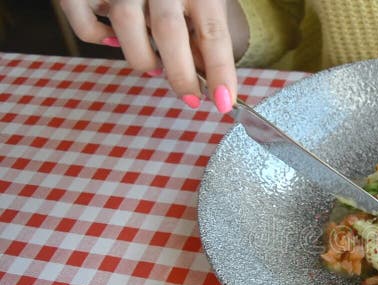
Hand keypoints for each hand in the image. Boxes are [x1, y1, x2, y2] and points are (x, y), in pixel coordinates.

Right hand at [59, 0, 247, 112]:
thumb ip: (203, 30)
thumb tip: (211, 77)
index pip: (213, 32)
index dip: (220, 71)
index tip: (224, 102)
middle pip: (169, 31)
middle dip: (181, 75)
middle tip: (191, 98)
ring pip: (125, 24)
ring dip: (142, 58)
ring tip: (155, 67)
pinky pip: (85, 21)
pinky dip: (97, 36)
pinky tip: (113, 40)